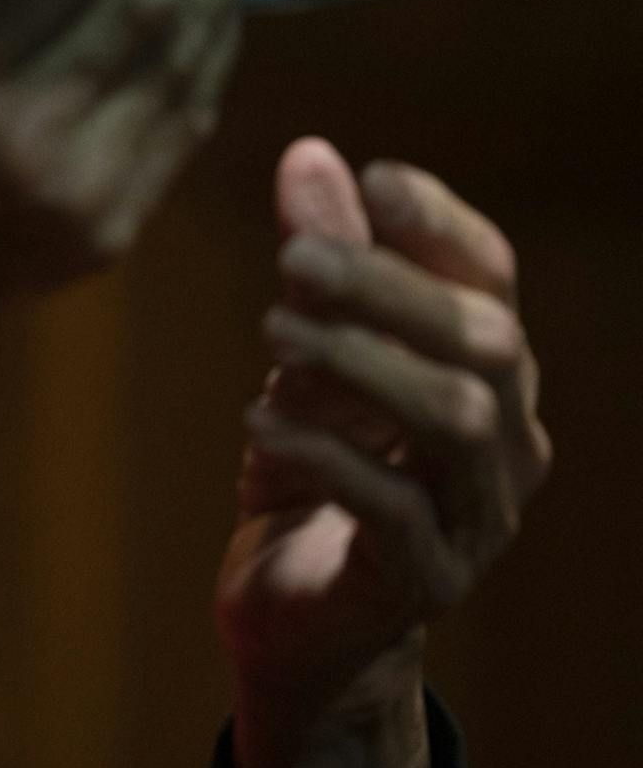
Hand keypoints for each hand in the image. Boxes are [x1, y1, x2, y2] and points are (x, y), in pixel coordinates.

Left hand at [216, 137, 550, 767]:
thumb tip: (310, 152)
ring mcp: (476, 518)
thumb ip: (319, 264)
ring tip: (272, 332)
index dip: (439, 224)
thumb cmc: (310, 469)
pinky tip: (262, 422)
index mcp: (487, 374)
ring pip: (455, 422)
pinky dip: (328, 457)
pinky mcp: (424, 582)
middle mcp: (505, 442)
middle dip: (388, 288)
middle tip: (292, 257)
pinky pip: (396, 512)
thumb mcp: (304, 358)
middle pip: (485, 341)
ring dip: (360, 364)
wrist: (295, 615)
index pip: (491, 279)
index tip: (373, 181)